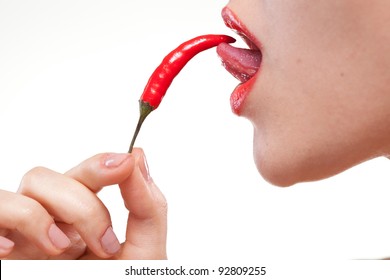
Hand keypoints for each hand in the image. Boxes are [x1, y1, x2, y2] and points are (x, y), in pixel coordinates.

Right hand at [0, 148, 166, 258]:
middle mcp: (54, 222)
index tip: (125, 165)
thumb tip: (139, 156)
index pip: (89, 173)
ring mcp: (26, 236)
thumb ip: (147, 207)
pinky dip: (5, 222)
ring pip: (27, 186)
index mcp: (86, 220)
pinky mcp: (4, 250)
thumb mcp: (144, 255)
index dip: (103, 163)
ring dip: (48, 214)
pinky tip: (18, 249)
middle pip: (56, 176)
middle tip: (103, 243)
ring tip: (64, 251)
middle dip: (83, 201)